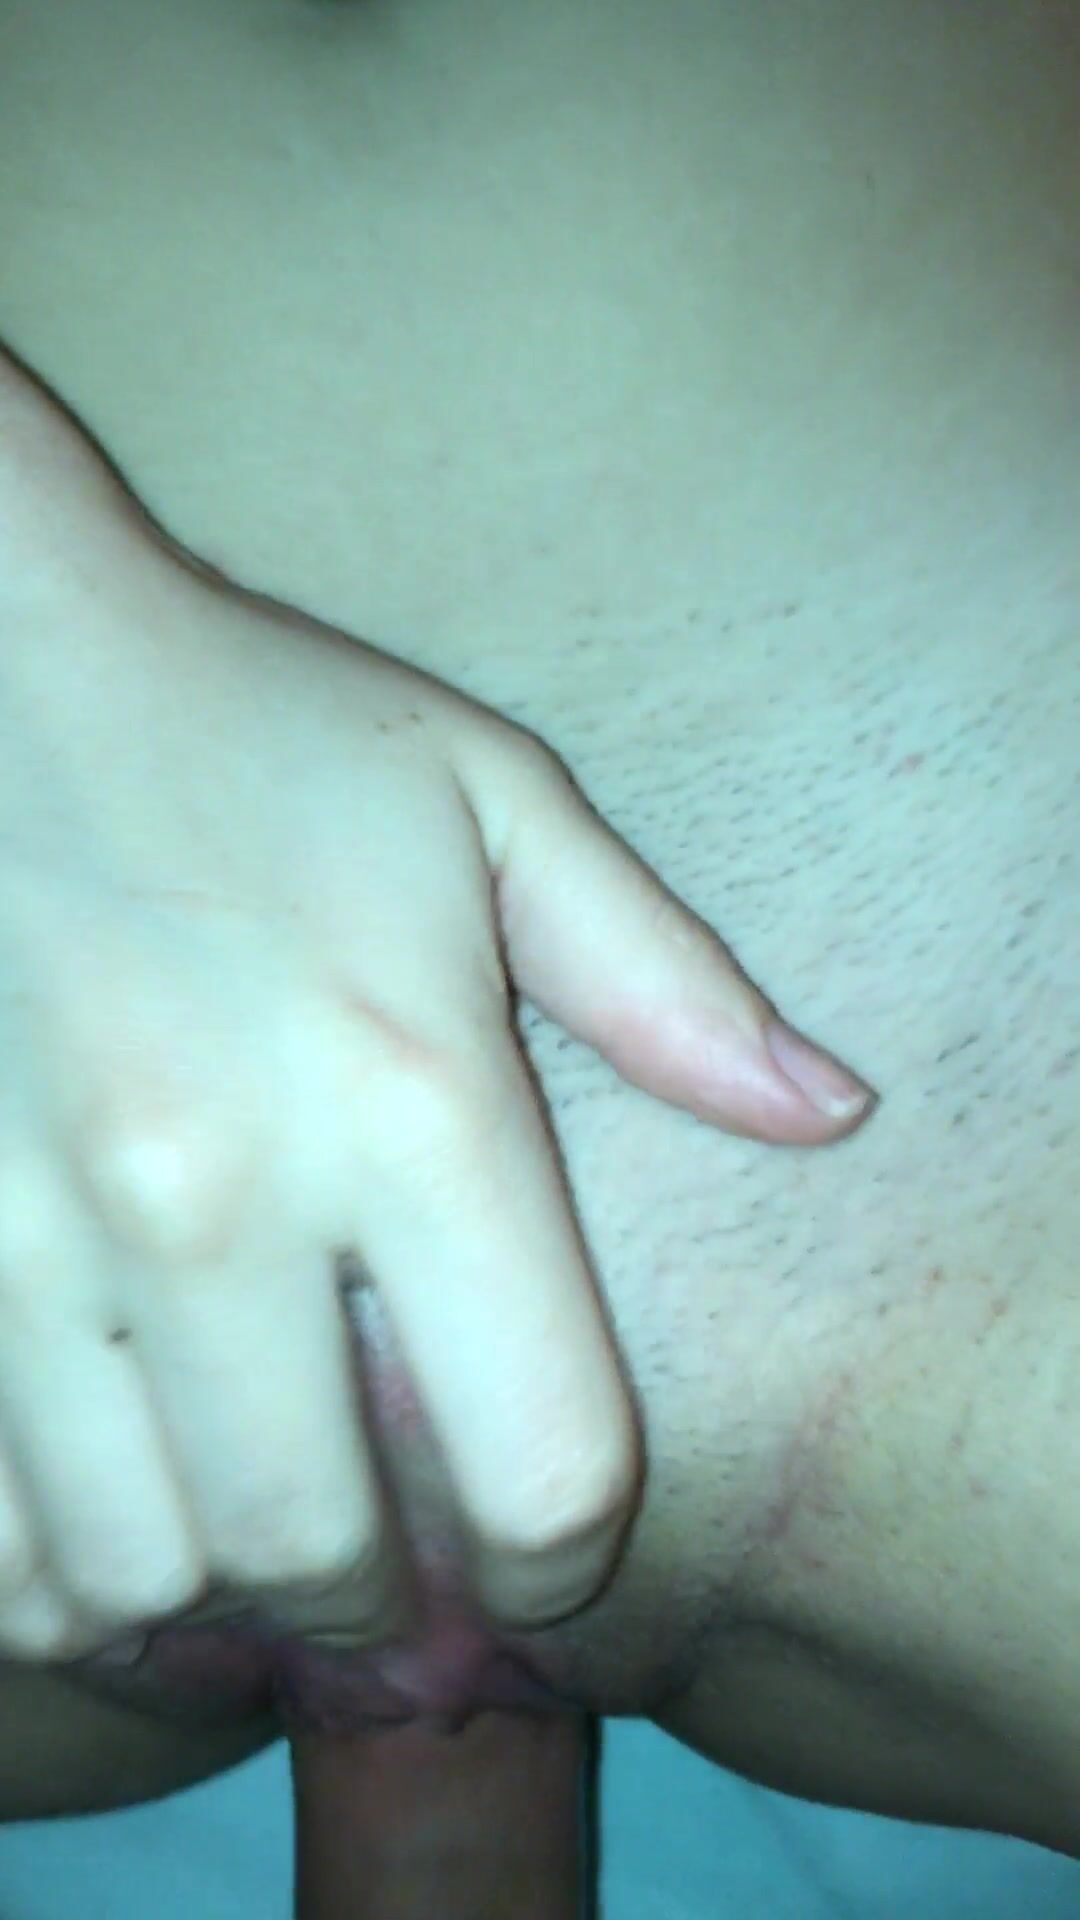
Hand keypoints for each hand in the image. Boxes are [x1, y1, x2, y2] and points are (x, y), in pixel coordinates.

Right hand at [0, 501, 873, 1662]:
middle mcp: (215, 1195)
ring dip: (213, 1593)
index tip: (542, 1558)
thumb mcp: (493, 807)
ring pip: (133, 1570)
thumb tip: (831, 1115)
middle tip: (392, 1568)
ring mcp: (35, 1235)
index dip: (560, 1563)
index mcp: (409, 1095)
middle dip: (379, 1606)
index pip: (539, 1459)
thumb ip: (663, 980)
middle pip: (318, 1556)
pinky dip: (63, 1568)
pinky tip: (121, 1502)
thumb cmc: (262, 735)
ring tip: (250, 1526)